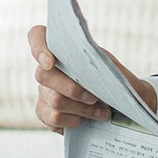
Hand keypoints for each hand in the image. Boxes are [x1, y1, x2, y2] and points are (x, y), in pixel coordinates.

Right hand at [28, 24, 155, 132]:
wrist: (120, 102)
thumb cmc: (112, 77)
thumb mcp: (106, 63)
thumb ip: (93, 57)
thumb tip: (87, 58)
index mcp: (60, 49)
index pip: (36, 36)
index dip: (38, 47)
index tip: (51, 62)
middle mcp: (46, 68)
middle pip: (44, 75)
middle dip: (73, 88)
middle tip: (95, 97)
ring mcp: (43, 91)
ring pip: (54, 100)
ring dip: (82, 108)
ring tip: (102, 112)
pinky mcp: (44, 112)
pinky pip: (53, 118)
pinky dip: (74, 120)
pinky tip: (86, 120)